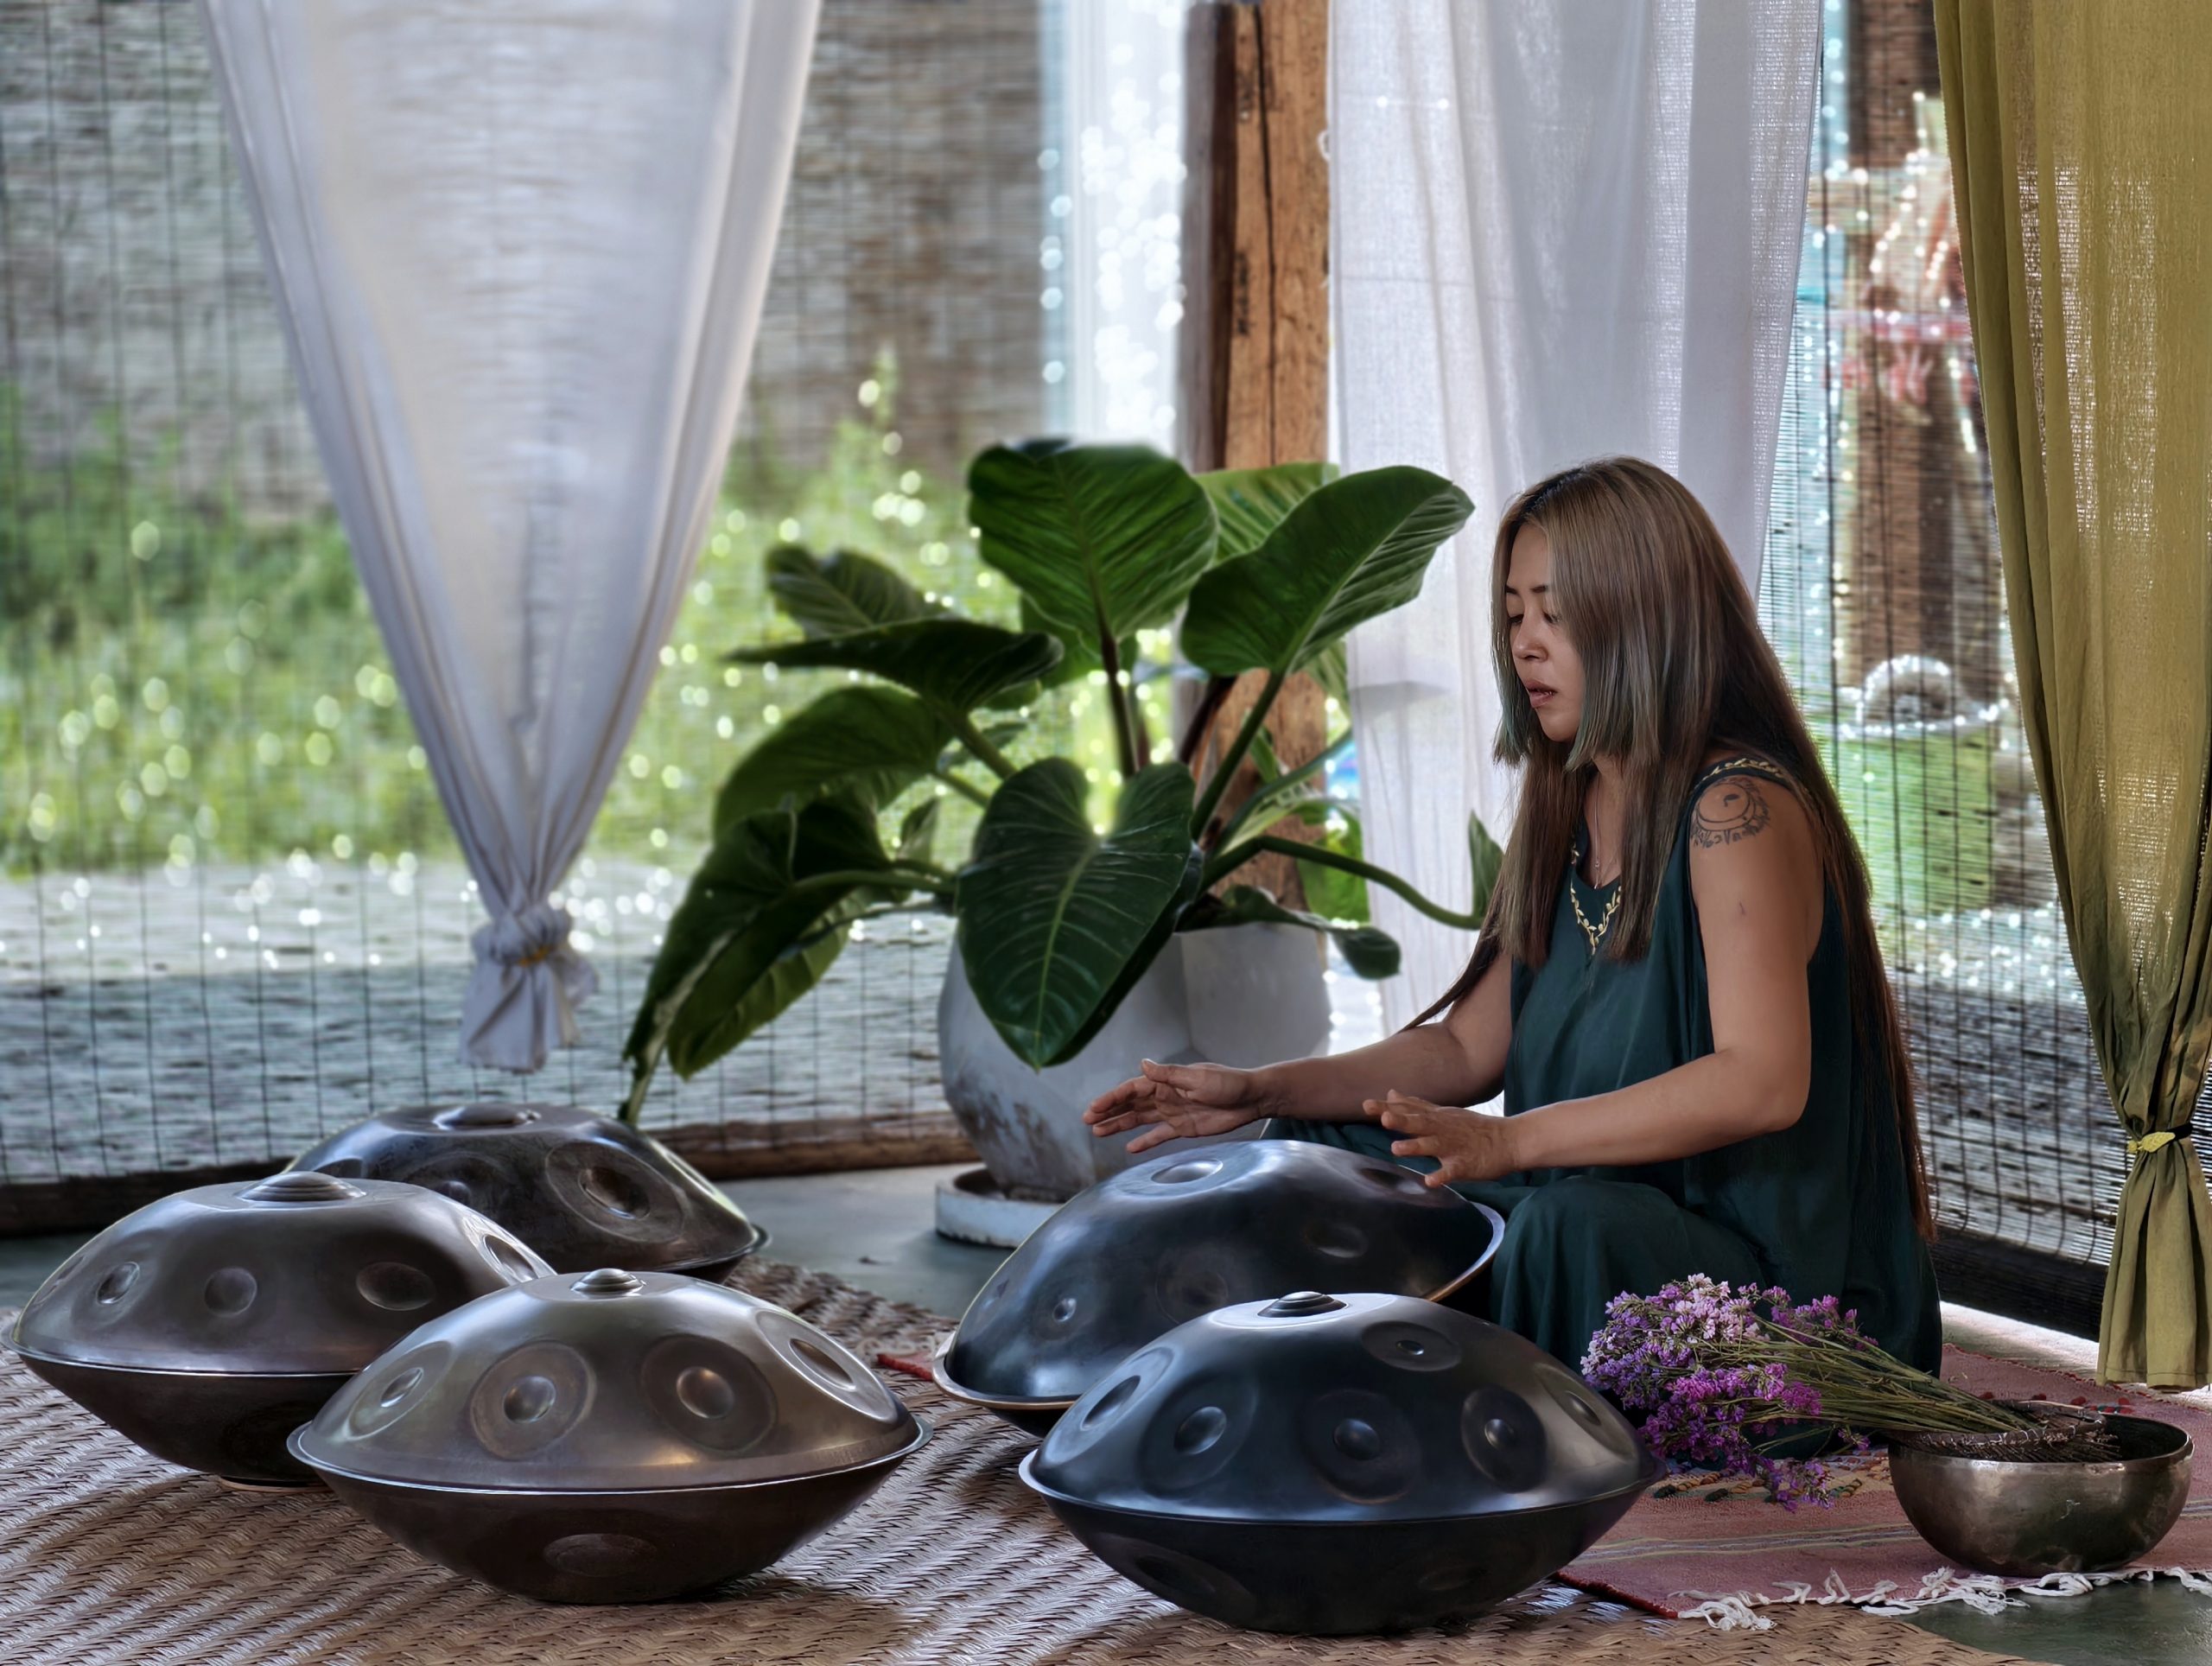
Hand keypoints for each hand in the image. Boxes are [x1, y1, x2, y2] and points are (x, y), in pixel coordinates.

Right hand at [1084, 1058, 1265, 1154]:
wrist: (1251, 1099)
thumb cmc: (1227, 1084)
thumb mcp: (1198, 1078)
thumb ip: (1169, 1075)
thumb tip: (1142, 1064)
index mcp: (1166, 1081)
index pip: (1131, 1090)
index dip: (1112, 1098)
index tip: (1094, 1108)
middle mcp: (1165, 1096)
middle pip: (1130, 1105)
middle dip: (1109, 1112)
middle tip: (1087, 1120)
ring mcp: (1172, 1112)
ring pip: (1139, 1120)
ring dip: (1119, 1125)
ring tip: (1098, 1132)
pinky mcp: (1183, 1128)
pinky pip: (1158, 1135)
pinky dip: (1144, 1141)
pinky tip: (1129, 1148)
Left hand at [1360, 1089, 1518, 1186]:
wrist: (1509, 1140)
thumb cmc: (1472, 1128)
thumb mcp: (1443, 1113)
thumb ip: (1415, 1105)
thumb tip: (1390, 1093)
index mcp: (1436, 1118)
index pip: (1409, 1111)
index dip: (1388, 1109)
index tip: (1365, 1105)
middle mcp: (1443, 1129)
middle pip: (1420, 1123)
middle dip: (1401, 1120)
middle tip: (1382, 1118)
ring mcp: (1455, 1146)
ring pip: (1433, 1145)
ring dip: (1415, 1146)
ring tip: (1396, 1149)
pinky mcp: (1467, 1164)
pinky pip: (1453, 1170)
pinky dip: (1442, 1175)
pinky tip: (1430, 1181)